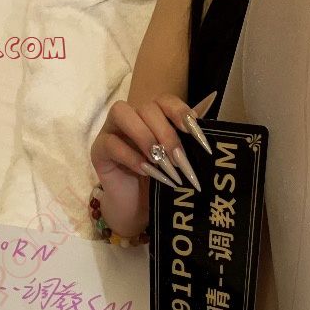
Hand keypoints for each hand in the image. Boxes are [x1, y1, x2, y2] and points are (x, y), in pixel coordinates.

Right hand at [90, 90, 216, 235]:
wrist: (137, 209)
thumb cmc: (159, 183)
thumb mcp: (178, 163)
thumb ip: (189, 144)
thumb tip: (210, 128)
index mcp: (153, 115)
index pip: (166, 101)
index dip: (181, 113)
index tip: (196, 133)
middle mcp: (132, 116)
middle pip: (147, 107)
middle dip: (167, 135)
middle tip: (180, 162)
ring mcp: (112, 130)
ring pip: (122, 113)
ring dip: (146, 137)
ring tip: (161, 163)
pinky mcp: (98, 150)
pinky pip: (111, 143)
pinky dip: (131, 157)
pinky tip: (146, 172)